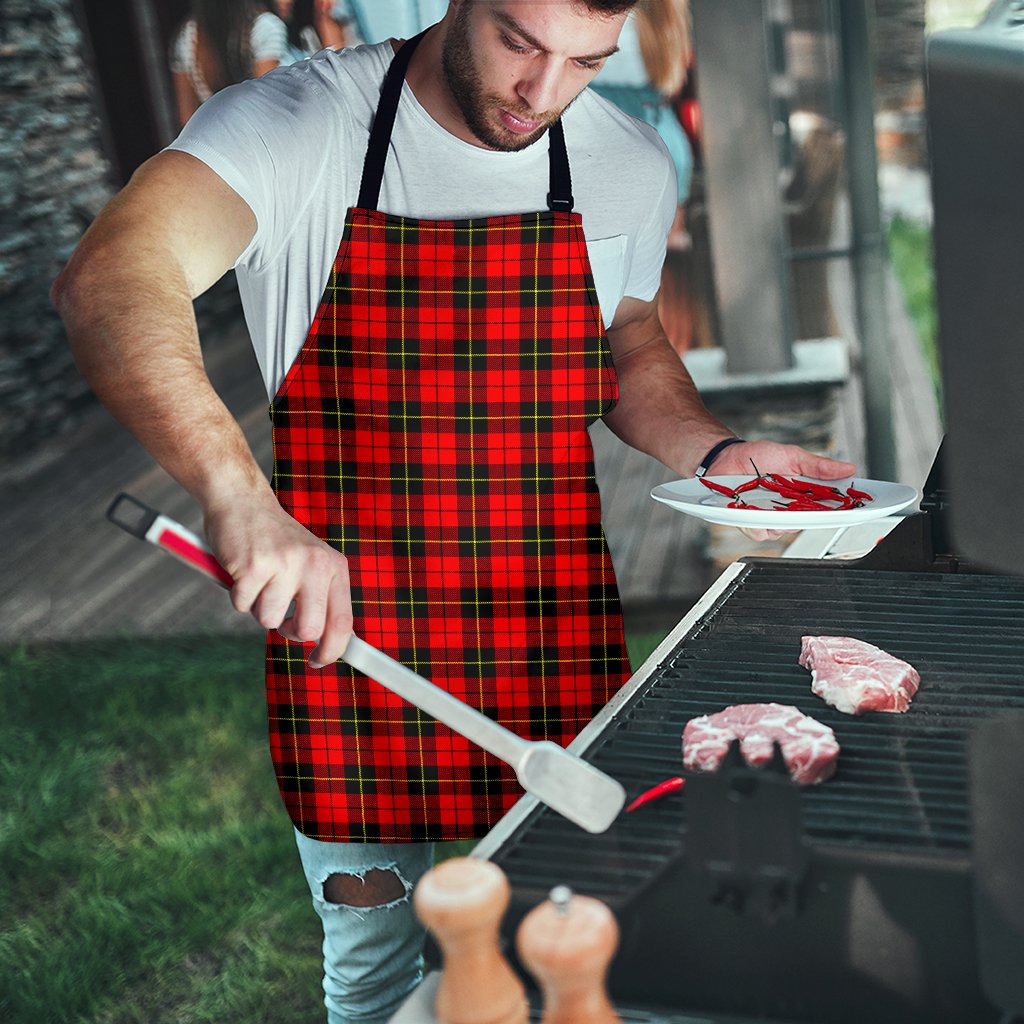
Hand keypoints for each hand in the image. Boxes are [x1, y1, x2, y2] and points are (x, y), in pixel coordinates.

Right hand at [203, 494, 352, 667]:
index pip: (343, 622)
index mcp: (334, 567)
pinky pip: (242, 605)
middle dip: (290, 632)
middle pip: (309, 630)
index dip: (332, 650)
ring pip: (269, 621)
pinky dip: (238, 595)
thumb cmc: (275, 541)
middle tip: (280, 615)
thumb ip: (321, 598)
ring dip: (258, 607)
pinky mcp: (254, 565)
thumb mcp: (311, 563)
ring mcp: (285, 564)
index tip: (317, 661)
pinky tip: (242, 570)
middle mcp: (315, 564)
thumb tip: (329, 643)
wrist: (243, 501)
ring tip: (259, 579)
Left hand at [707, 440, 856, 542]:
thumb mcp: (793, 456)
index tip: (857, 508)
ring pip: (784, 531)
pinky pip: (760, 532)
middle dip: (810, 515)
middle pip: (809, 523)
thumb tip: (848, 468)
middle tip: (805, 502)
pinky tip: (753, 508)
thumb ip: (819, 466)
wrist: (727, 457)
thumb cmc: (759, 456)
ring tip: (771, 499)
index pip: (829, 508)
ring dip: (780, 518)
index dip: (844, 510)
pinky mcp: (751, 523)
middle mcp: (790, 510)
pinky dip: (758, 522)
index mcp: (804, 495)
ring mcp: (771, 518)